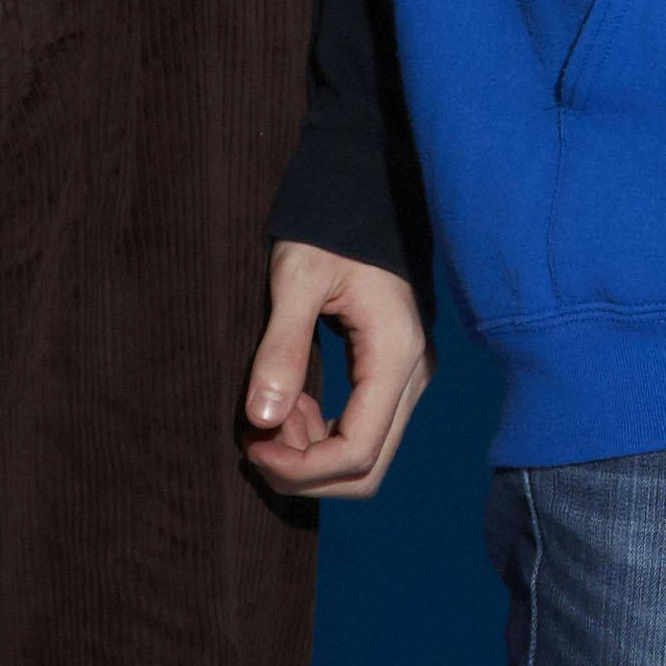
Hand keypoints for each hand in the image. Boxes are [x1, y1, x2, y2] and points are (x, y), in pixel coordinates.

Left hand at [243, 240, 428, 497]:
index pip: (357, 452)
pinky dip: (320, 434)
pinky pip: (362, 430)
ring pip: (365, 455)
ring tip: (269, 411)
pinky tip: (290, 401)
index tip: (252, 447)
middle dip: (304, 471)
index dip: (301, 468)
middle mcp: (412, 376)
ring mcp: (408, 377)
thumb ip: (281, 348)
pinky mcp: (393, 373)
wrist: (364, 195)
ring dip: (310, 454)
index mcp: (395, 356)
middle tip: (256, 441)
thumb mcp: (296, 280)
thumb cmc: (329, 230)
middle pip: (367, 468)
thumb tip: (261, 420)